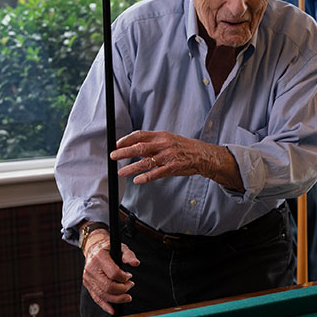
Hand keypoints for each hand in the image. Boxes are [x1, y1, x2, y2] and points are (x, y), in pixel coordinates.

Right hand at [82, 229, 139, 315]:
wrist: (93, 248)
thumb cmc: (109, 248)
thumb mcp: (121, 247)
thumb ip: (129, 255)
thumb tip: (136, 263)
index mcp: (100, 257)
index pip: (113, 273)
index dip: (124, 277)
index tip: (129, 276)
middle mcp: (91, 269)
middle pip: (108, 286)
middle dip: (122, 289)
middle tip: (130, 285)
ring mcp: (88, 278)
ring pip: (102, 294)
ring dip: (117, 298)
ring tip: (127, 297)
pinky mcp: (88, 284)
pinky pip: (96, 298)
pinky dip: (105, 305)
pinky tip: (113, 310)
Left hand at [111, 129, 241, 189]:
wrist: (203, 155)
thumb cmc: (184, 148)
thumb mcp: (168, 140)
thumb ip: (153, 143)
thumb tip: (134, 145)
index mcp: (161, 136)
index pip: (140, 135)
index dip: (127, 139)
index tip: (116, 144)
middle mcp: (164, 145)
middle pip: (140, 147)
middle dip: (124, 152)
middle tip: (113, 156)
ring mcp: (168, 156)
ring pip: (146, 162)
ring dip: (131, 168)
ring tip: (121, 172)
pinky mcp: (173, 167)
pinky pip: (157, 173)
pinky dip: (146, 177)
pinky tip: (137, 180)